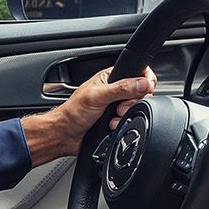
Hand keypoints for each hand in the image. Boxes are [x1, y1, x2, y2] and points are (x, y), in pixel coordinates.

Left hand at [20, 67, 156, 163]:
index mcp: (111, 78)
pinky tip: (112, 125)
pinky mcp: (117, 120)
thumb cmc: (73, 112)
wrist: (65, 135)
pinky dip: (123, 125)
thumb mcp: (98, 96)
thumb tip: (143, 83)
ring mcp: (117, 106)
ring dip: (126, 115)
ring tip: (113, 117)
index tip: (143, 89)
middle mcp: (116, 91)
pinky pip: (130, 121)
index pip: (137, 72)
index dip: (144, 80)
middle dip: (132, 102)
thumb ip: (121, 89)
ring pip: (136, 109)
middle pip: (141, 93)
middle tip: (118, 106)